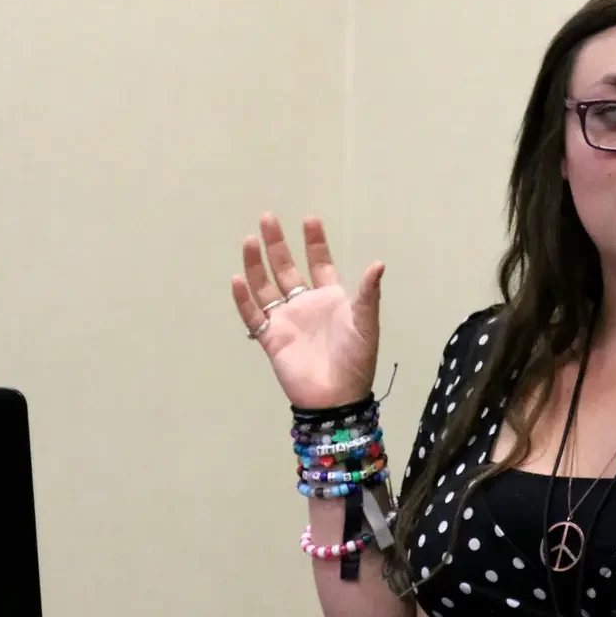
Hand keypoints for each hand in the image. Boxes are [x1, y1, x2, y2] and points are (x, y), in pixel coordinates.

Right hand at [231, 213, 383, 408]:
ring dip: (256, 264)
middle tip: (268, 218)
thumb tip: (378, 264)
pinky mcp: (271, 338)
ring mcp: (286, 321)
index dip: (315, 242)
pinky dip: (244, 299)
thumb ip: (368, 295)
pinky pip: (253, 315)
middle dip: (277, 244)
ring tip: (250, 240)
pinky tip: (238, 279)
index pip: (320, 263)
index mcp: (330, 299)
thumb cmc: (356, 360)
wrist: (337, 398)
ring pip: (265, 286)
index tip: (309, 219)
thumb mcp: (366, 324)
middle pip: (286, 268)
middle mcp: (305, 305)